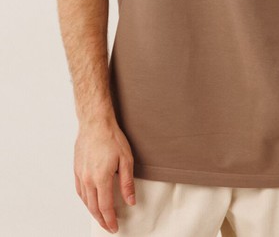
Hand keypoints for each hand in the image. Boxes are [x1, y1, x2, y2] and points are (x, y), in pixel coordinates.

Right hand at [74, 117, 135, 233]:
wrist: (95, 123)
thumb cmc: (111, 137)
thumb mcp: (126, 160)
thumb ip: (127, 183)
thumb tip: (130, 201)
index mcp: (101, 178)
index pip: (105, 207)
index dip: (110, 219)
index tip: (114, 227)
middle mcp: (88, 179)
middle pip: (93, 207)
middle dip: (101, 219)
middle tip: (108, 227)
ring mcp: (81, 174)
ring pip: (85, 200)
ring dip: (92, 212)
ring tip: (100, 217)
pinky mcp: (77, 169)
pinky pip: (79, 190)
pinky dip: (85, 200)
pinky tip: (89, 201)